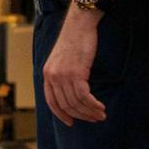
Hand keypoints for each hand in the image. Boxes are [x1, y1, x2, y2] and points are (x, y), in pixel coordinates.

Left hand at [42, 8, 107, 125]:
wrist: (79, 25)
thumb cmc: (74, 41)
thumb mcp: (62, 60)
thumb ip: (62, 75)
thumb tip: (70, 93)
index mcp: (47, 74)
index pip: (51, 102)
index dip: (61, 114)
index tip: (71, 123)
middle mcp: (52, 77)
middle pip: (66, 105)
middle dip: (81, 115)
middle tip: (95, 119)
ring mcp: (63, 75)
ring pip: (76, 102)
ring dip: (90, 111)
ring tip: (101, 114)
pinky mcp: (76, 73)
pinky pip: (84, 96)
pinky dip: (93, 104)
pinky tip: (100, 106)